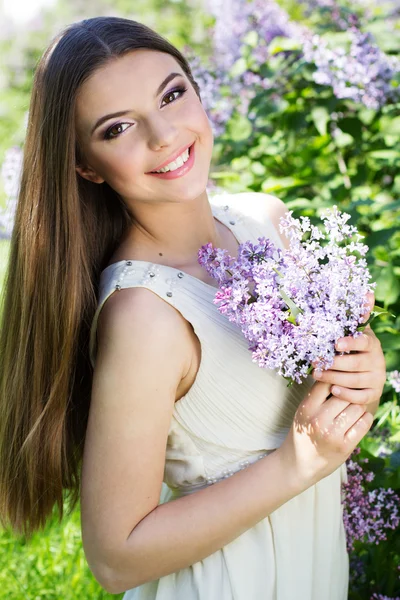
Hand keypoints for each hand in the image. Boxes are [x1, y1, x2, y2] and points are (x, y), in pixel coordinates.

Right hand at [279, 381, 373, 486]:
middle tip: (348, 396)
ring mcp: (332, 435)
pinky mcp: (345, 446)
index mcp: (306, 409)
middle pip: (344, 394)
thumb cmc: (303, 432)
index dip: (334, 380)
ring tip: (352, 408)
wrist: (299, 464)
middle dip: (348, 393)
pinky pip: (363, 423)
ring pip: (357, 407)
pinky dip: (364, 418)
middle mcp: (318, 421)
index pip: (325, 384)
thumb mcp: (302, 412)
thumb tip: (337, 373)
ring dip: (357, 406)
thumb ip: (316, 396)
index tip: (338, 381)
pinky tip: (359, 418)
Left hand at [311, 293, 385, 416]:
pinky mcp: (373, 393)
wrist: (367, 376)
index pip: (364, 342)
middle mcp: (377, 361)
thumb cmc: (355, 349)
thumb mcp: (357, 333)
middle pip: (356, 363)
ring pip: (355, 380)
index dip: (351, 342)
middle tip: (315, 361)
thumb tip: (368, 292)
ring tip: (316, 374)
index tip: (335, 343)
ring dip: (334, 377)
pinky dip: (346, 394)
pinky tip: (333, 390)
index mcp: (372, 344)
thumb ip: (359, 316)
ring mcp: (376, 378)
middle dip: (333, 363)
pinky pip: (360, 396)